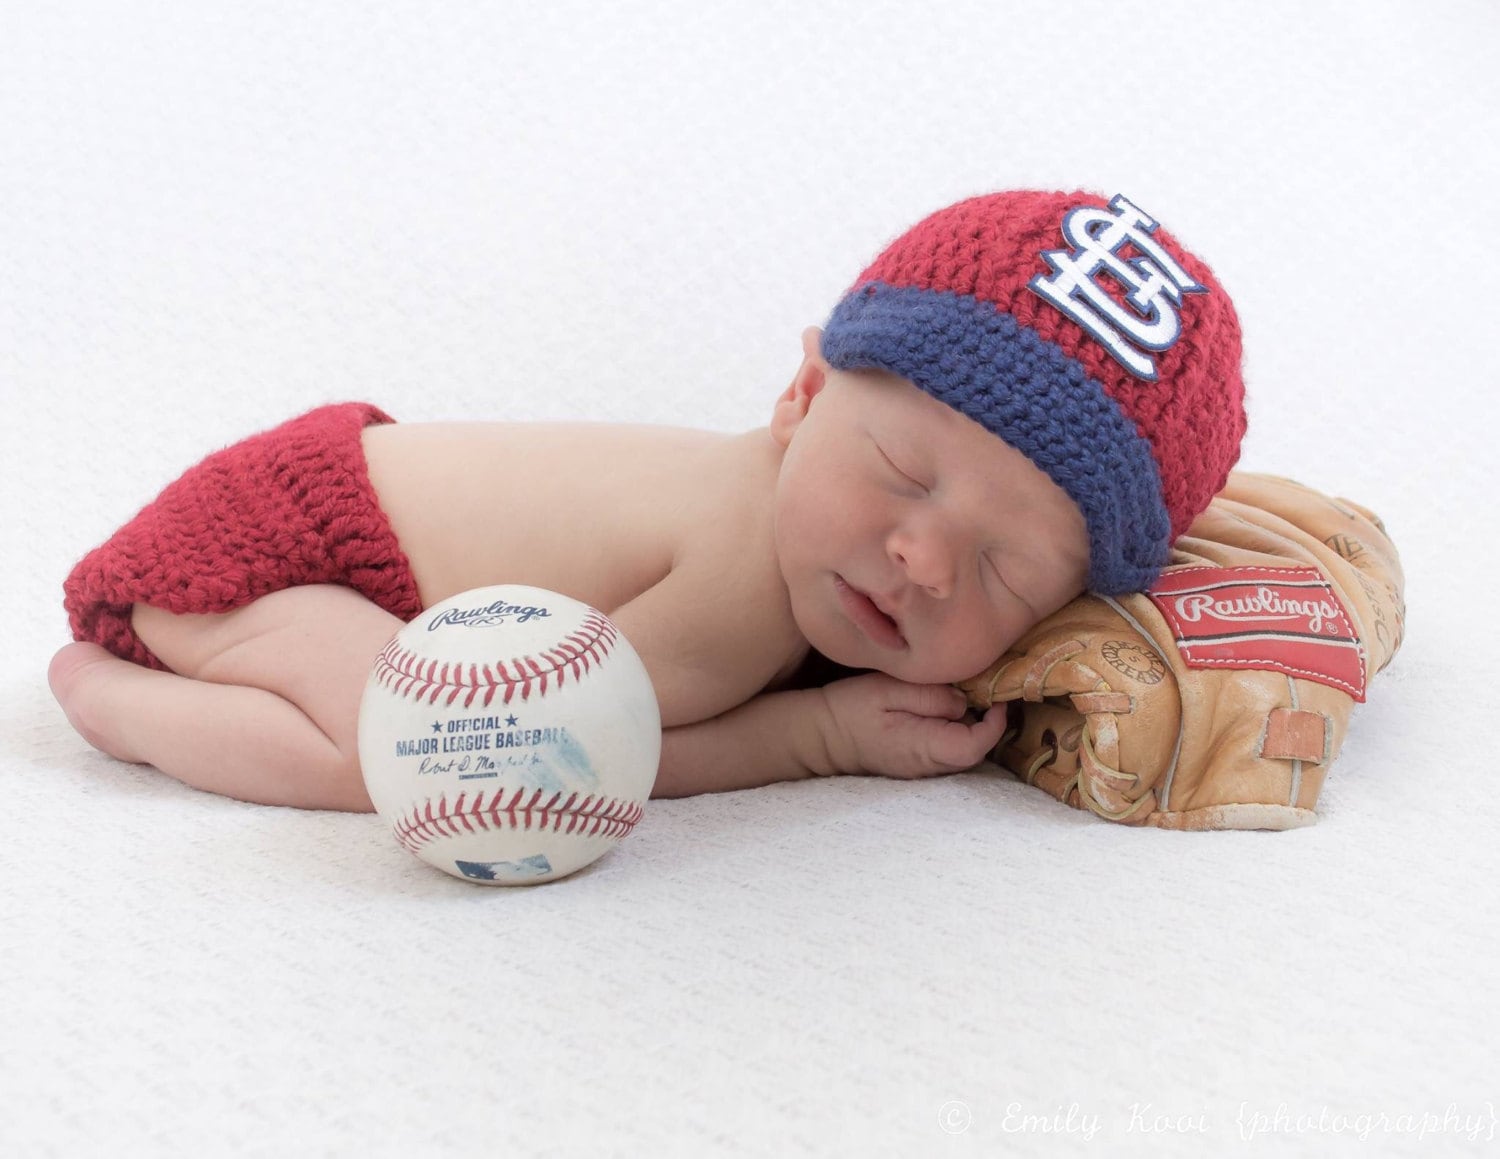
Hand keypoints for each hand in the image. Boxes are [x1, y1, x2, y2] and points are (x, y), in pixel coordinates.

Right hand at [813, 672, 1008, 779]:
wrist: (821, 736)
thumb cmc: (851, 708)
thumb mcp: (888, 689)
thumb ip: (929, 696)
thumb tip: (964, 702)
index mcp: (922, 745)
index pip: (974, 746)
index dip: (995, 724)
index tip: (996, 698)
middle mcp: (927, 765)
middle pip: (975, 753)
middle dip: (987, 724)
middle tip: (985, 691)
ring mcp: (922, 769)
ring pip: (963, 753)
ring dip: (973, 728)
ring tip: (967, 697)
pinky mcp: (916, 765)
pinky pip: (948, 752)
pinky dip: (956, 732)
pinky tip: (945, 710)